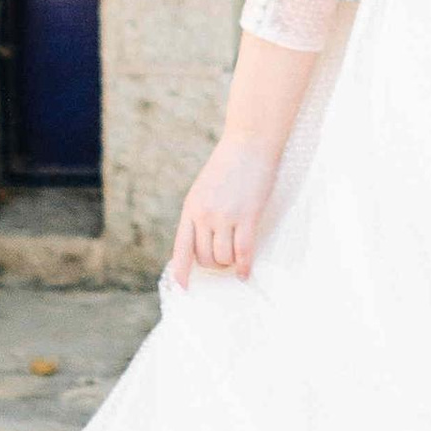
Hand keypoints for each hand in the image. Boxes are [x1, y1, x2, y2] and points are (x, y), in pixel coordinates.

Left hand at [168, 136, 279, 287]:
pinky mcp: (247, 215)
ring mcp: (225, 216)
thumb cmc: (230, 164)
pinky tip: (245, 273)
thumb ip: (201, 212)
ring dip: (229, 265)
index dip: (181, 271)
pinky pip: (243, 251)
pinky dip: (244, 266)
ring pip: (223, 257)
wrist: (249, 142)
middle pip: (204, 257)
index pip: (182, 247)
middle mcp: (204, 215)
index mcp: (191, 208)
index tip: (183, 287)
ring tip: (235, 262)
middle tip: (224, 263)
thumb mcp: (205, 188)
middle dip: (213, 265)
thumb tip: (203, 241)